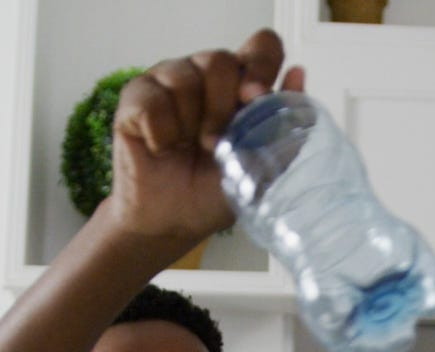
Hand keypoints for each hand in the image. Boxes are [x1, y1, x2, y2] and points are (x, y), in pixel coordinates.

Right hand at [103, 29, 304, 252]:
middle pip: (219, 60)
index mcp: (241, 84)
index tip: (254, 98)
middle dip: (221, 109)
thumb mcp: (261, 165)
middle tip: (214, 145)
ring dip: (189, 125)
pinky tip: (161, 148)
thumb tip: (298, 74)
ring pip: (183, 78)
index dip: (260, 64)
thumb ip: (281, 123)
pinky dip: (160, 134)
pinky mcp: (136, 98)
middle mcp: (204, 74)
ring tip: (186, 148)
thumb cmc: (215, 191)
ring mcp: (168, 82)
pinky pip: (152, 101)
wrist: (174, 221)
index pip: (261, 46)